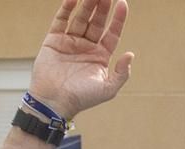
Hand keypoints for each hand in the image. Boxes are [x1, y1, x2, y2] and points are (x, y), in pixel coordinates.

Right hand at [27, 0, 134, 119]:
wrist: (54, 102)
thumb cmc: (82, 98)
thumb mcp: (108, 89)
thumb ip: (122, 73)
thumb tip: (130, 54)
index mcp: (101, 56)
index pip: (112, 33)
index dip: (118, 19)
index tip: (123, 4)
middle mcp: (86, 46)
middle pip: (96, 21)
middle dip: (102, 7)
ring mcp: (70, 42)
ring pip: (80, 17)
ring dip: (86, 4)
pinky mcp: (54, 40)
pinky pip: (61, 20)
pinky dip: (66, 8)